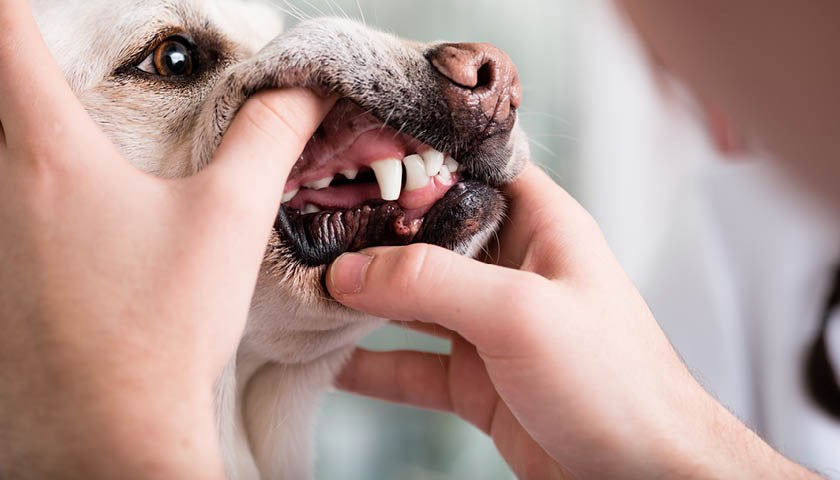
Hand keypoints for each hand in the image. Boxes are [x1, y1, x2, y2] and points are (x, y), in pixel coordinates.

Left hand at [0, 2, 332, 478]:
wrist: (113, 430)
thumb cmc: (165, 325)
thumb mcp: (229, 218)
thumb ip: (268, 137)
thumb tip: (304, 88)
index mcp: (49, 155)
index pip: (5, 34)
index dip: (20, 5)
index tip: (34, 2)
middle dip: (17, 64)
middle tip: (44, 56)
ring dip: (19, 133)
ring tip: (86, 170)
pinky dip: (19, 193)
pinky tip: (69, 234)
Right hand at [327, 164, 815, 478]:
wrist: (643, 477)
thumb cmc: (614, 383)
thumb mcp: (520, 313)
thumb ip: (432, 282)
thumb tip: (349, 270)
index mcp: (540, 226)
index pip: (472, 168)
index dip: (417, 156)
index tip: (354, 151)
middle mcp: (513, 269)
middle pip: (429, 236)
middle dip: (372, 233)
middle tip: (308, 225)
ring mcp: (491, 327)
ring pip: (412, 302)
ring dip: (363, 300)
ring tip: (305, 291)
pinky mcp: (477, 380)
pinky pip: (411, 365)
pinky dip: (371, 365)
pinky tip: (329, 362)